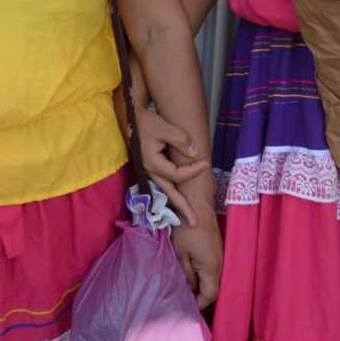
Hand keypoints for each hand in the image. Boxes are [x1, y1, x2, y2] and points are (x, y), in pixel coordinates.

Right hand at [137, 106, 210, 225]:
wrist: (133, 117)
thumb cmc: (147, 122)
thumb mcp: (164, 127)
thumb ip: (181, 140)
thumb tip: (195, 153)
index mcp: (152, 163)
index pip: (177, 174)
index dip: (193, 170)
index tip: (206, 163)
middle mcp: (150, 171)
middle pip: (168, 193)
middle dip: (182, 208)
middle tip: (195, 222)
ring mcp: (149, 171)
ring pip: (166, 191)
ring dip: (177, 203)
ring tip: (188, 216)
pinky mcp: (152, 168)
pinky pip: (164, 184)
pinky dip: (173, 192)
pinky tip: (180, 198)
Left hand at [169, 204, 221, 309]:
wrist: (196, 203)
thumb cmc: (186, 228)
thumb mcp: (180, 254)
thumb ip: (185, 275)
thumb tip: (188, 290)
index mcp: (212, 268)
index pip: (209, 296)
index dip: (198, 304)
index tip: (186, 308)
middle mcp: (220, 264)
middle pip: (213, 288)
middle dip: (200, 296)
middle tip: (184, 300)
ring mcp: (220, 255)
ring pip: (212, 278)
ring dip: (201, 284)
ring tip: (185, 287)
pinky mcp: (216, 247)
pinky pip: (212, 267)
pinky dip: (203, 274)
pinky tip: (190, 272)